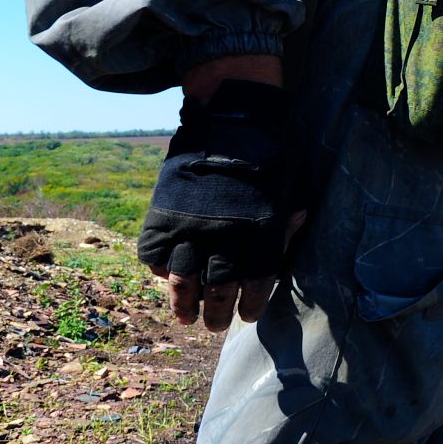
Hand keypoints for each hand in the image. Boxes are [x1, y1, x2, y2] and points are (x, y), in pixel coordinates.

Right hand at [137, 78, 301, 331]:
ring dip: (183, 305)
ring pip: (182, 282)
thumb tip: (286, 249)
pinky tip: (166, 277)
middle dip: (216, 313)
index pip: (257, 283)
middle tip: (213, 324)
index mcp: (262, 232)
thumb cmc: (270, 153)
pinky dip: (158, 270)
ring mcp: (190, 227)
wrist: (232, 119)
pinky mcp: (163, 216)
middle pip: (219, 289)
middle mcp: (225, 236)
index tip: (247, 316)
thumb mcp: (289, 189)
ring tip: (185, 318)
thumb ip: (285, 224)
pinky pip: (153, 256)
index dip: (251, 304)